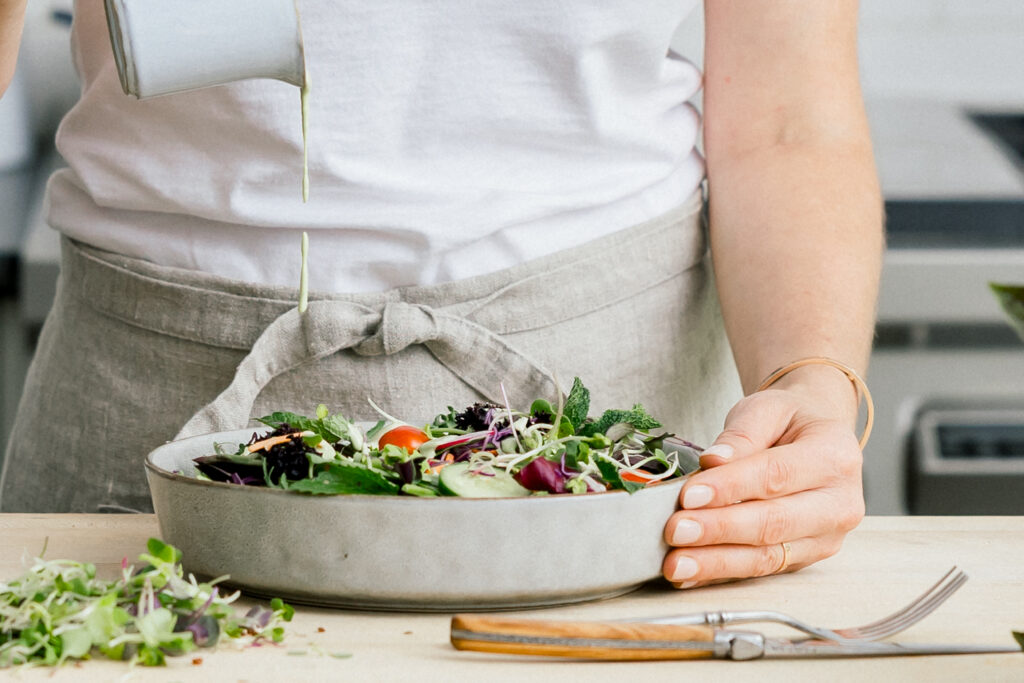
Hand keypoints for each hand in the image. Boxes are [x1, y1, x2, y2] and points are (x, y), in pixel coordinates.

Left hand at [662, 369, 864, 587]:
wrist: (816, 437)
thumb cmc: (790, 421)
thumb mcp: (767, 409)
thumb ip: (742, 434)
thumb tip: (713, 462)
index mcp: (835, 458)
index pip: (776, 475)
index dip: (730, 488)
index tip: (689, 495)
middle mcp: (839, 504)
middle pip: (774, 523)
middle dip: (719, 530)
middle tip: (675, 531)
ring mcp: (825, 538)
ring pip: (767, 556)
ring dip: (717, 563)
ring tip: (676, 563)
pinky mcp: (804, 558)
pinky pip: (760, 570)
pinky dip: (721, 574)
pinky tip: (689, 576)